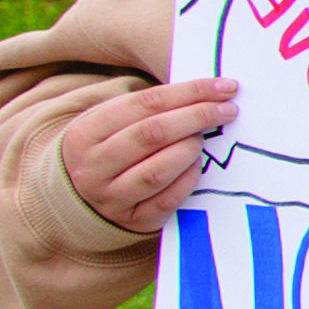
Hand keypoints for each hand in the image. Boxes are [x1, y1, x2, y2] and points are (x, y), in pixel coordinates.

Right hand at [58, 77, 236, 237]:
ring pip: (158, 170)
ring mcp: (111, 198)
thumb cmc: (109, 149)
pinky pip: (168, 200)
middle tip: (227, 110)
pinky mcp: (133, 221)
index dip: (188, 92)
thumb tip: (206, 92)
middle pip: (151, 134)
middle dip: (196, 117)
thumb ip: (148, 107)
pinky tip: (197, 165)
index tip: (224, 87)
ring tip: (203, 138)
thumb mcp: (110, 122)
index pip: (144, 104)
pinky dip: (188, 179)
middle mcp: (92, 168)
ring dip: (190, 149)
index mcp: (84, 134)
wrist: (81, 198)